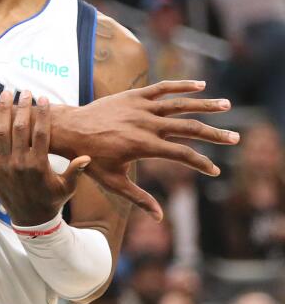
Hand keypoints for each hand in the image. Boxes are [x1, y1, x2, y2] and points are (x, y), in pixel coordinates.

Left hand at [0, 92, 90, 226]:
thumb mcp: (67, 187)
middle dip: (23, 107)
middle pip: (20, 128)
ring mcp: (3, 165)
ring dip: (2, 112)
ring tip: (5, 94)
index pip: (41, 133)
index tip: (42, 99)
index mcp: (39, 164)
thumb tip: (86, 156)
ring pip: (1, 133)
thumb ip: (75, 171)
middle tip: (25, 92)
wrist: (31, 220)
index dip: (42, 114)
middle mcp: (19, 162)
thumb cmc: (52, 201)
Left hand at [51, 80, 237, 216]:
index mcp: (143, 146)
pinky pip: (161, 88)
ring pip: (180, 105)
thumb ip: (139, 198)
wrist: (68, 130)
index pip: (182, 155)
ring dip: (205, 105)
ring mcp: (140, 108)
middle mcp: (146, 125)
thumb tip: (159, 218)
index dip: (201, 164)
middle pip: (189, 128)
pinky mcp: (133, 96)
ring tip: (227, 105)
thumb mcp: (113, 182)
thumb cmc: (89, 159)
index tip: (214, 171)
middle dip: (214, 134)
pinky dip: (181, 85)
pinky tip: (200, 85)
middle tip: (235, 138)